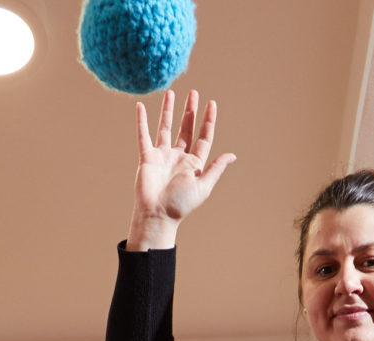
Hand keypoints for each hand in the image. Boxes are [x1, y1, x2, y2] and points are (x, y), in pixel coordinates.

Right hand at [127, 89, 235, 250]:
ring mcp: (162, 155)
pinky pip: (143, 135)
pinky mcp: (147, 157)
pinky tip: (141, 107)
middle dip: (190, 111)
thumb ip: (216, 168)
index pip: (203, 137)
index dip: (208, 120)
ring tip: (171, 93)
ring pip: (166, 128)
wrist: (157, 215)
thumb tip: (232, 155)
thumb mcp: (203, 186)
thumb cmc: (181, 205)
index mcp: (194, 163)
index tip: (211, 103)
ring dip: (169, 111)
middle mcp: (179, 156)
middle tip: (193, 93)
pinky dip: (142, 121)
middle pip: (186, 128)